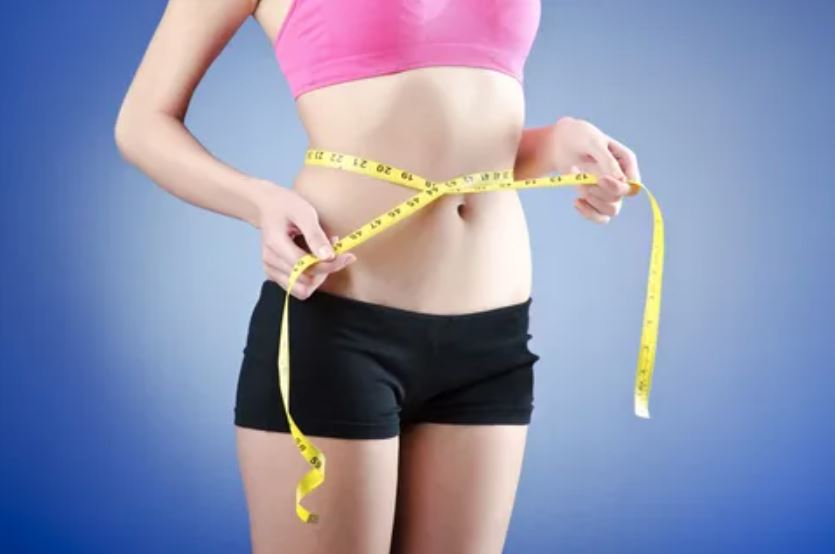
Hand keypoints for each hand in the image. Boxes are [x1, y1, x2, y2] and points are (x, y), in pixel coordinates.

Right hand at [255, 183, 355, 298]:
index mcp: (276, 246)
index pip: (307, 267)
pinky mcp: (275, 275)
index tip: (348, 256)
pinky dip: (311, 277)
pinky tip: (314, 260)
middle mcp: (270, 262)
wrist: (269, 207)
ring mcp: (271, 270)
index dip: (330, 265)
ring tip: (323, 255)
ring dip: (319, 275)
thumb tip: (328, 257)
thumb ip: (316, 236)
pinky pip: (298, 287)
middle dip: (325, 269)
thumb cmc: (287, 207)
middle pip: (307, 282)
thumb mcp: (305, 213)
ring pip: (303, 289)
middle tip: (335, 251)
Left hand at [549, 116, 640, 223]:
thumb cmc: (578, 137)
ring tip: (578, 185)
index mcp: (626, 162)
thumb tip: (621, 180)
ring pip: (612, 210)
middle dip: (598, 191)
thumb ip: (607, 160)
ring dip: (592, 201)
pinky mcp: (596, 199)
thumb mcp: (593, 142)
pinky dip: (588, 213)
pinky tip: (576, 202)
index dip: (618, 187)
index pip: (633, 185)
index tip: (601, 179)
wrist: (560, 143)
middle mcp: (621, 178)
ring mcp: (609, 190)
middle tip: (581, 178)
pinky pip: (601, 217)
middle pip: (619, 198)